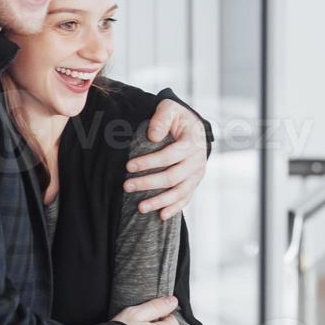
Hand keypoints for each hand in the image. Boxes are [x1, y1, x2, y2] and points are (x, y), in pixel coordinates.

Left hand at [126, 100, 207, 220]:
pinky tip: (161, 216)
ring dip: (159, 201)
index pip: (169, 156)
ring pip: (179, 192)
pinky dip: (174, 208)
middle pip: (172, 177)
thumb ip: (161, 118)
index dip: (148, 162)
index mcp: (192, 143)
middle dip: (148, 183)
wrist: (193, 128)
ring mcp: (197, 174)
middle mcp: (198, 161)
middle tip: (126, 186)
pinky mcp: (194, 183)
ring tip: (140, 207)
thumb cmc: (177, 118)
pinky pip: (185, 198)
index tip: (128, 166)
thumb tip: (153, 137)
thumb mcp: (169, 109)